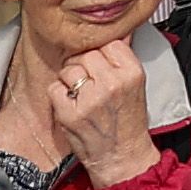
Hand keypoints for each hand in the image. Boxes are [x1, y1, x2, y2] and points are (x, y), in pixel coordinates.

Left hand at [41, 29, 161, 189]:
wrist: (122, 155)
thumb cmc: (128, 121)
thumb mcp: (136, 85)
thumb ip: (123, 60)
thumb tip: (116, 33)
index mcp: (132, 73)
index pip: (109, 42)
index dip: (102, 51)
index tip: (100, 62)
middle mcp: (112, 83)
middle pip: (86, 54)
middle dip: (83, 64)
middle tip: (87, 79)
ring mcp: (89, 99)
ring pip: (68, 69)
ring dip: (69, 78)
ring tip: (79, 92)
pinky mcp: (70, 113)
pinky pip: (54, 89)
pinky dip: (58, 95)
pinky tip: (70, 104)